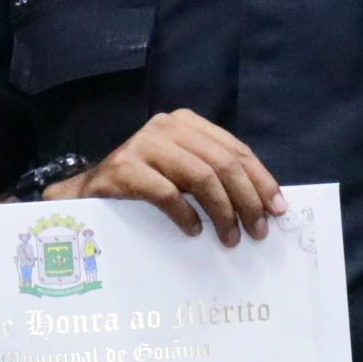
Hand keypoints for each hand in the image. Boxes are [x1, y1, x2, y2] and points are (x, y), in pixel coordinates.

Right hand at [53, 110, 286, 243]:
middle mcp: (166, 127)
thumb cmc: (141, 187)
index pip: (236, 150)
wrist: (85, 195)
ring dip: (222, 212)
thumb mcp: (181, 172)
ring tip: (229, 238)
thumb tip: (263, 205)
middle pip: (223, 164)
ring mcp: (143, 145)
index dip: (261, 180)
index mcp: (186, 123)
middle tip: (256, 232)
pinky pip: (166, 193)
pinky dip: (185, 215)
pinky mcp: (123, 169)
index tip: (277, 209)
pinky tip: (193, 231)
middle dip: (247, 201)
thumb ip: (215, 177)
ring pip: (200, 177)